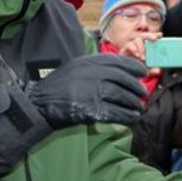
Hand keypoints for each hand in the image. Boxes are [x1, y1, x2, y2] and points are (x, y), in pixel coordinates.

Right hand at [27, 54, 146, 128]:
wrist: (39, 103)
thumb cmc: (59, 86)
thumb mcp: (77, 67)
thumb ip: (97, 67)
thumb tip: (123, 72)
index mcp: (90, 62)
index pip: (119, 61)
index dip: (134, 67)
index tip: (143, 72)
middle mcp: (93, 74)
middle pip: (123, 80)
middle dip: (136, 88)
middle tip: (142, 94)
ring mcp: (92, 91)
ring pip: (122, 96)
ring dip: (134, 104)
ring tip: (138, 109)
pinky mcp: (91, 109)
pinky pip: (116, 113)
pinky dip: (127, 116)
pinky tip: (132, 118)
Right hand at [117, 32, 161, 76]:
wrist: (126, 72)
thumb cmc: (139, 69)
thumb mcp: (147, 71)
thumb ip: (153, 70)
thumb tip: (158, 71)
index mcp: (147, 47)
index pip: (152, 38)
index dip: (156, 35)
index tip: (160, 35)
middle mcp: (140, 44)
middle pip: (144, 35)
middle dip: (150, 35)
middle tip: (155, 39)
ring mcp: (133, 45)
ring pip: (137, 40)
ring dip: (141, 47)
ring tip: (143, 58)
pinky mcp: (125, 48)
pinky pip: (129, 45)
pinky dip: (133, 49)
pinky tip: (137, 55)